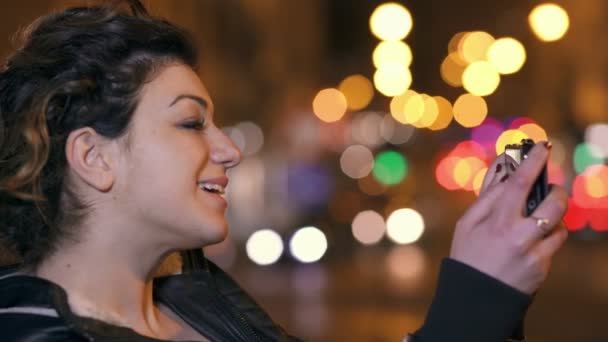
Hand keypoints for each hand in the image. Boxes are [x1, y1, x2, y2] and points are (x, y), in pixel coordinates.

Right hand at [449, 142, 567, 293]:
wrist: (475, 297)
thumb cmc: (468, 254)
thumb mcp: (468, 223)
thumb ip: (487, 195)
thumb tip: (501, 165)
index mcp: (496, 221)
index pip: (520, 182)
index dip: (533, 161)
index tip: (542, 147)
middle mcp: (517, 235)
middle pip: (552, 202)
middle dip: (556, 191)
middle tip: (550, 189)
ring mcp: (533, 252)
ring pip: (559, 223)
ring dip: (553, 216)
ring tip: (538, 219)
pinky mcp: (542, 267)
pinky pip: (555, 243)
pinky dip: (548, 236)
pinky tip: (534, 240)